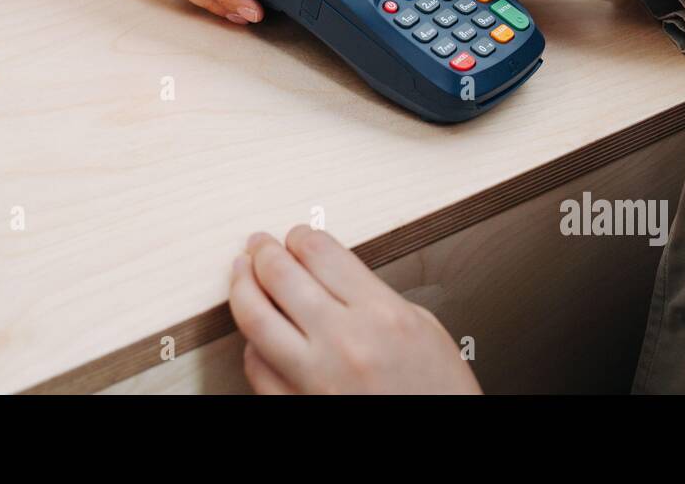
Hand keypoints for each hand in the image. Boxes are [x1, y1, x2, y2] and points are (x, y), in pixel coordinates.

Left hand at [228, 226, 482, 393]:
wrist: (441, 448)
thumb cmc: (439, 395)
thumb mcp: (424, 329)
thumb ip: (374, 295)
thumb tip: (332, 272)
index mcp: (382, 315)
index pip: (320, 253)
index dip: (301, 236)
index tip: (297, 236)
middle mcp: (344, 343)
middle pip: (280, 275)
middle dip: (264, 252)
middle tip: (259, 245)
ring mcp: (316, 380)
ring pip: (255, 318)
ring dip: (243, 287)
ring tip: (242, 274)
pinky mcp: (298, 406)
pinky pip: (257, 368)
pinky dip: (252, 344)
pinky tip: (257, 332)